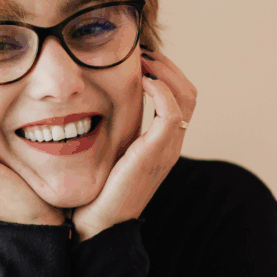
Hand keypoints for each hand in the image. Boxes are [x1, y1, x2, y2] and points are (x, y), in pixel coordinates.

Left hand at [71, 49, 196, 240]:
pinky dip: (161, 90)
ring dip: (165, 70)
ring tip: (141, 59)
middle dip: (167, 65)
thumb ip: (109, 132)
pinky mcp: (156, 154)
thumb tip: (88, 105)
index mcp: (161, 144)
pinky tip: (141, 81)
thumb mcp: (105, 154)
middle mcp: (170, 145)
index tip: (138, 57)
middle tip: (141, 51)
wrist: (97, 225)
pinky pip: (172, 112)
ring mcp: (166, 149)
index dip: (164, 71)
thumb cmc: (95, 193)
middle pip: (189, 91)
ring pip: (186, 96)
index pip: (180, 97)